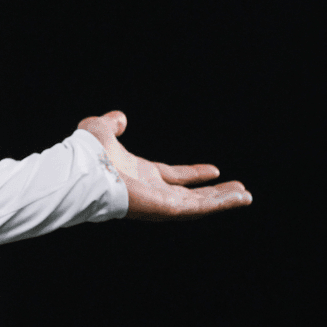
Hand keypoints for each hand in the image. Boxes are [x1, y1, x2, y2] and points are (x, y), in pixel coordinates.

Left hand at [77, 111, 251, 220]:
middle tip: (240, 191)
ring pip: (198, 205)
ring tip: (246, 197)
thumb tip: (119, 117)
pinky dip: (219, 203)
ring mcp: (159, 202)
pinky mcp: (164, 209)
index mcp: (140, 175)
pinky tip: (238, 198)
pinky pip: (197, 207)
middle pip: (190, 196)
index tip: (215, 170)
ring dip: (223, 201)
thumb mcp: (100, 129)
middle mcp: (152, 191)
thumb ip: (111, 123)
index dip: (194, 174)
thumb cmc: (86, 153)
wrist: (80, 169)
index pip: (173, 176)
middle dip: (215, 194)